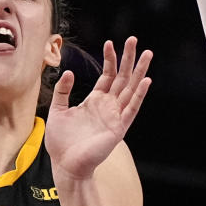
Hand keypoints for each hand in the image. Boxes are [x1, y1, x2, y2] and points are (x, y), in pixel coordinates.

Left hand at [45, 37, 151, 179]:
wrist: (66, 164)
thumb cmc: (61, 142)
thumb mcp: (58, 110)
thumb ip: (63, 91)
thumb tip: (69, 72)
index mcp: (95, 101)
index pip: (107, 76)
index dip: (110, 59)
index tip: (110, 43)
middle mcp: (108, 106)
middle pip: (122, 78)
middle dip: (128, 59)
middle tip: (134, 40)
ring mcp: (115, 116)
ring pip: (131, 89)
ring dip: (139, 72)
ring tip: (147, 54)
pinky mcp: (119, 128)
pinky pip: (132, 109)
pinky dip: (139, 95)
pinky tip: (146, 81)